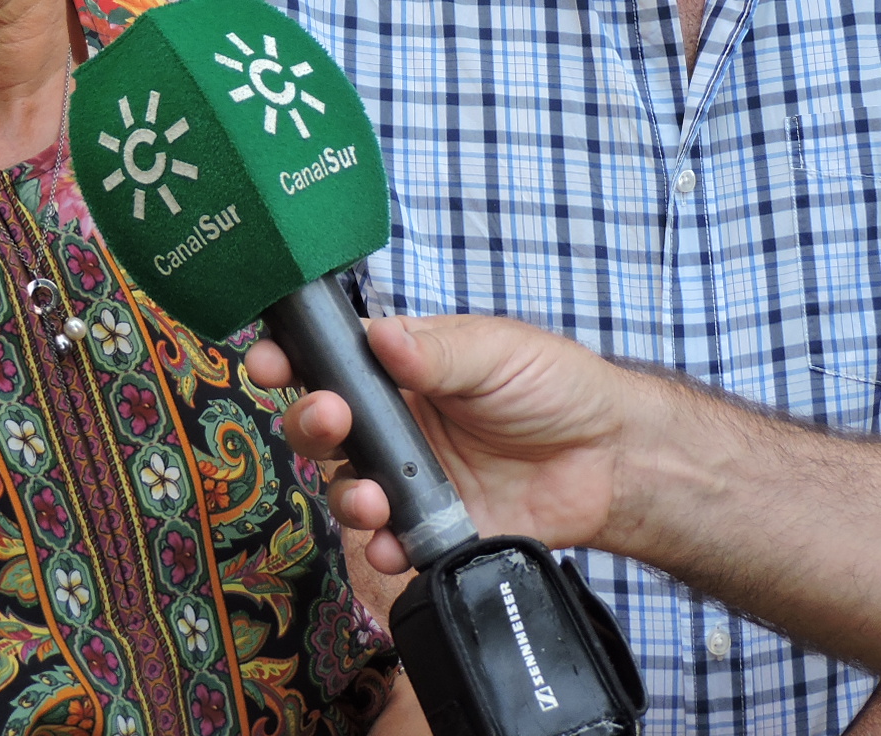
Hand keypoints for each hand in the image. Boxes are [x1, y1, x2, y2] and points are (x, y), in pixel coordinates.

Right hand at [246, 314, 637, 573]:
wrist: (611, 459)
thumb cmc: (554, 386)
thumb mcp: (495, 352)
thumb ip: (436, 351)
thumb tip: (378, 336)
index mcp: (402, 367)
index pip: (331, 360)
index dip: (292, 358)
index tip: (269, 359)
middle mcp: (395, 424)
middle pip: (322, 427)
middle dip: (308, 423)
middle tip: (329, 418)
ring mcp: (410, 480)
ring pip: (345, 488)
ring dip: (343, 493)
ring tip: (368, 496)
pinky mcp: (433, 530)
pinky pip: (390, 542)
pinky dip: (383, 545)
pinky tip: (392, 541)